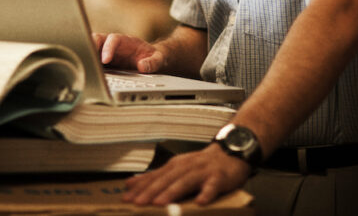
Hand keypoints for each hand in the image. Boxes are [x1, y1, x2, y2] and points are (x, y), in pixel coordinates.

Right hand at [91, 32, 164, 72]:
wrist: (149, 58)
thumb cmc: (151, 56)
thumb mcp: (158, 59)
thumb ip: (153, 62)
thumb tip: (143, 67)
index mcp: (125, 40)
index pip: (113, 39)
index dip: (108, 48)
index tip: (105, 60)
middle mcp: (112, 44)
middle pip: (97, 39)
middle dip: (90, 46)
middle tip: (86, 60)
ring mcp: (105, 51)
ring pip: (90, 48)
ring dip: (85, 55)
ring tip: (82, 68)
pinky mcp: (101, 60)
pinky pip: (91, 60)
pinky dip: (87, 65)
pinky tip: (84, 75)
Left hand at [123, 142, 251, 205]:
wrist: (230, 153)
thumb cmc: (201, 165)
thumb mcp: (177, 168)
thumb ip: (155, 176)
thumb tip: (130, 183)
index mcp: (175, 166)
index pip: (154, 177)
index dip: (140, 188)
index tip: (126, 198)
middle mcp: (186, 166)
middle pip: (167, 179)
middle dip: (151, 192)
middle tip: (138, 203)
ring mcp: (202, 171)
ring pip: (185, 182)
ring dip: (172, 192)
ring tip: (161, 203)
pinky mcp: (218, 177)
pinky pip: (212, 186)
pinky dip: (206, 193)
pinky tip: (200, 202)